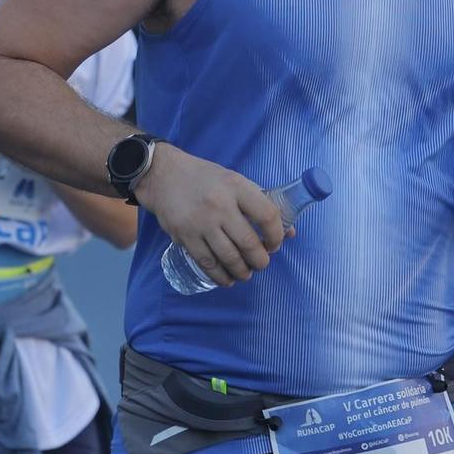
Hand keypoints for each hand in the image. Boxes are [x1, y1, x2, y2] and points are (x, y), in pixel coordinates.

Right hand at [134, 145, 286, 286]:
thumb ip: (261, 203)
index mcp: (237, 187)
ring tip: (246, 273)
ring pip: (230, 259)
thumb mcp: (235, 181)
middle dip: (261, 261)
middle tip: (261, 263)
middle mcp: (220, 206)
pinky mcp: (184, 237)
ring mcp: (201, 223)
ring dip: (243, 272)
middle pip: (249, 244)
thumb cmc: (205, 178)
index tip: (275, 244)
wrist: (163, 175)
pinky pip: (208, 264)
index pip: (268, 216)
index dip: (277, 236)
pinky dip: (221, 277)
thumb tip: (291, 232)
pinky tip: (227, 278)